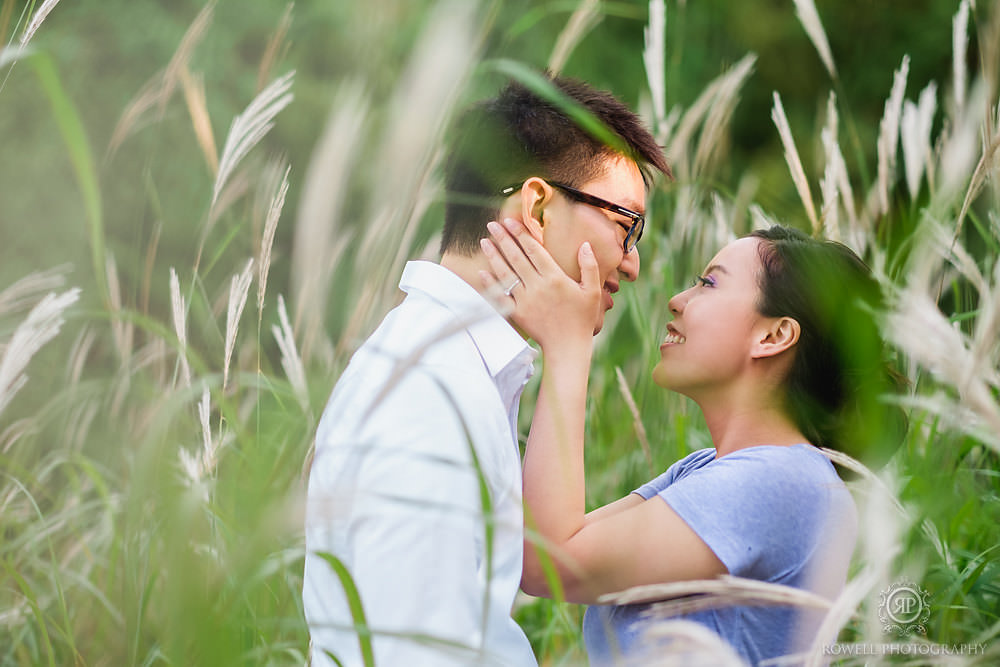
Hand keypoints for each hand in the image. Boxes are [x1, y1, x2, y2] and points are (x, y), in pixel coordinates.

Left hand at [479, 218, 600, 351]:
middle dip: (503, 238)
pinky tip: (483, 271)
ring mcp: (526, 300)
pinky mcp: (518, 313)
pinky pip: (501, 295)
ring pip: (506, 273)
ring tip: (484, 241)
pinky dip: (491, 283)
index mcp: (555, 278)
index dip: (521, 234)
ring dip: (494, 256)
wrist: (567, 347)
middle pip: (516, 257)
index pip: (534, 250)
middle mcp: (538, 286)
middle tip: (492, 224)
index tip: (510, 222)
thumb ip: (589, 266)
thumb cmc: (582, 319)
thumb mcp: (592, 291)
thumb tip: (585, 245)